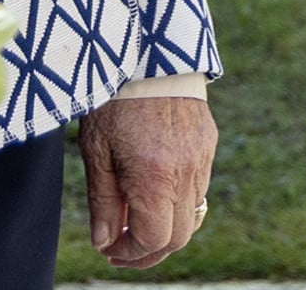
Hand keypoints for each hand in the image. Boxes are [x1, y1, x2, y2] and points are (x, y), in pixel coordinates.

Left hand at [79, 94, 217, 267]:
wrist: (150, 52)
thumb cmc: (116, 99)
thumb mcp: (97, 151)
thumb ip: (103, 201)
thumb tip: (104, 242)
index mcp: (155, 176)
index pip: (154, 239)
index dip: (131, 253)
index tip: (110, 249)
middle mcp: (186, 172)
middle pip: (179, 237)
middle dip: (149, 250)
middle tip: (122, 246)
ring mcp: (203, 158)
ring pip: (192, 215)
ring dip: (166, 227)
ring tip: (136, 220)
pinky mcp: (208, 144)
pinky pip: (199, 188)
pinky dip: (178, 202)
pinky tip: (155, 190)